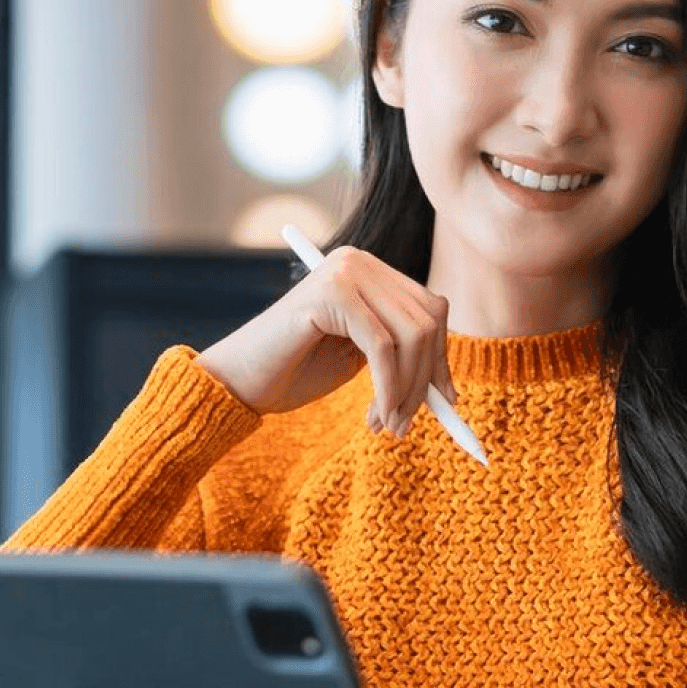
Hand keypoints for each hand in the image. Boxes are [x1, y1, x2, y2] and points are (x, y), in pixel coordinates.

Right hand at [196, 246, 457, 433]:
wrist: (237, 381)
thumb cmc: (293, 372)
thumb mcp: (360, 361)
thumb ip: (401, 359)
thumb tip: (449, 391)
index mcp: (368, 270)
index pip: (429, 308)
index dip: (440, 358)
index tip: (445, 403)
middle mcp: (358, 261)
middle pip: (427, 319)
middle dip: (425, 379)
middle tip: (405, 424)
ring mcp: (344, 272)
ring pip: (410, 335)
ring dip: (406, 390)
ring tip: (388, 426)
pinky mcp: (332, 293)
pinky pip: (383, 347)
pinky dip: (389, 388)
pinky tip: (378, 416)